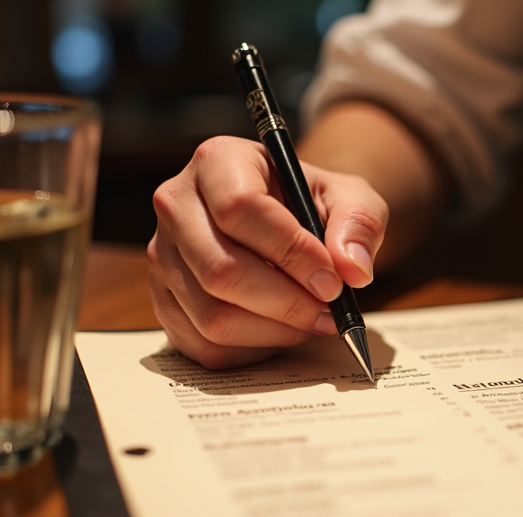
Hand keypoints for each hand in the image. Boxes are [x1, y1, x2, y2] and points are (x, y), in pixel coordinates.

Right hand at [147, 136, 387, 369]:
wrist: (288, 222)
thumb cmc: (314, 206)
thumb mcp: (351, 198)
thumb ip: (360, 224)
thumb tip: (352, 269)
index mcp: (217, 162)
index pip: (240, 208)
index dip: (291, 252)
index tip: (332, 280)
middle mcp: (176, 205)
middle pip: (220, 270)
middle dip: (286, 301)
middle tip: (330, 309)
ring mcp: (162, 257)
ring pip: (212, 315)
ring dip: (275, 329)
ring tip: (314, 320)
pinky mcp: (164, 303)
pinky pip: (206, 345)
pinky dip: (255, 349)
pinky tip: (284, 330)